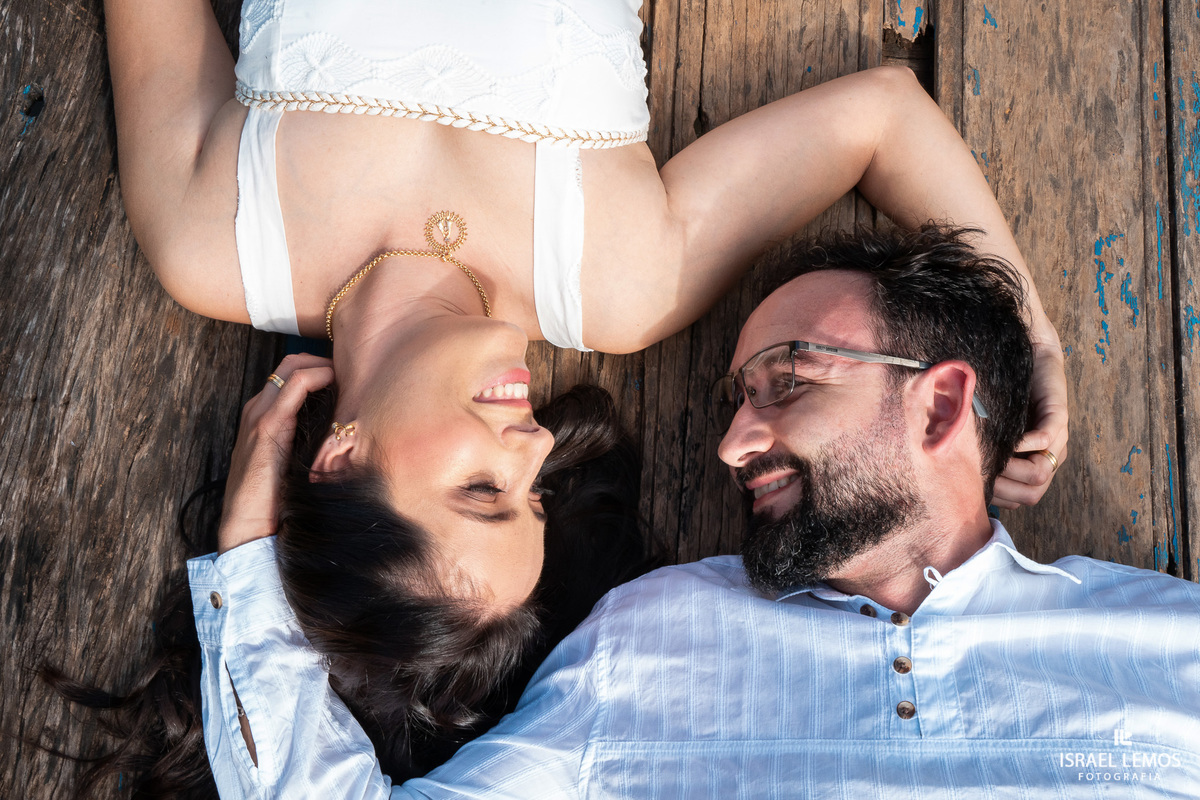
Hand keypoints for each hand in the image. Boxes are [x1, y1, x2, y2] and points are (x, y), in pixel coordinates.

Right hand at [217, 354, 333, 553]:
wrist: (248, 526)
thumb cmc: (275, 499)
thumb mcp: (294, 461)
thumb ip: (308, 440)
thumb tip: (343, 430)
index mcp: (262, 416)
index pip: (289, 374)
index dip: (318, 368)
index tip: (347, 378)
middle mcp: (257, 409)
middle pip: (291, 363)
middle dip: (323, 361)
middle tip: (351, 373)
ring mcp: (259, 414)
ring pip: (292, 367)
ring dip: (323, 365)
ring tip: (349, 376)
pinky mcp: (267, 426)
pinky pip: (294, 386)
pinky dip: (317, 376)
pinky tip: (336, 383)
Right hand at [990, 334, 1068, 508]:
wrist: (1026, 353)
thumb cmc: (1002, 394)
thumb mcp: (991, 431)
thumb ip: (985, 455)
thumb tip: (957, 483)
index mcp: (1036, 462)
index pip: (1023, 499)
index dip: (999, 497)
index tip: (977, 482)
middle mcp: (1050, 456)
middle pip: (1033, 494)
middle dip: (1004, 487)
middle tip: (982, 470)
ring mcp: (1058, 439)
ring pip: (1040, 473)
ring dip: (1012, 468)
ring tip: (993, 454)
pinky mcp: (1058, 416)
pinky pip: (1043, 441)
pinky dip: (1023, 444)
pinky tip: (1007, 439)